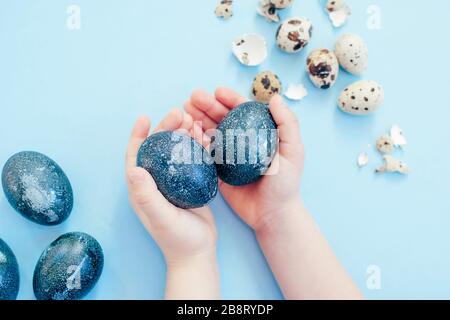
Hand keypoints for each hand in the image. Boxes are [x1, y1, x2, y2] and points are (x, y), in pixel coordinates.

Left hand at [125, 110, 217, 264]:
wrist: (198, 253)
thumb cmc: (177, 239)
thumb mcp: (161, 217)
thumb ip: (147, 195)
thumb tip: (133, 169)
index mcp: (142, 189)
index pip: (135, 157)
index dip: (138, 136)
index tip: (145, 117)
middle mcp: (155, 183)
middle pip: (158, 148)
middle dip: (166, 128)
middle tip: (179, 114)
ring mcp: (173, 183)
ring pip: (175, 151)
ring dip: (182, 134)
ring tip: (193, 121)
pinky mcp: (189, 184)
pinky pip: (191, 160)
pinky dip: (196, 146)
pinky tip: (204, 136)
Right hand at [184, 88, 304, 230]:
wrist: (272, 216)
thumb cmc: (286, 185)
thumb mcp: (294, 153)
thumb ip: (288, 125)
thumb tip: (275, 98)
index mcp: (259, 134)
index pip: (243, 111)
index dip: (229, 99)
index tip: (216, 92)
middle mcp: (242, 142)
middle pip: (222, 119)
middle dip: (206, 106)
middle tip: (191, 98)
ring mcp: (228, 156)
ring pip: (210, 133)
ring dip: (196, 120)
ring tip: (183, 111)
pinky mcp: (218, 171)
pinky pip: (204, 154)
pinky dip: (194, 142)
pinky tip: (185, 133)